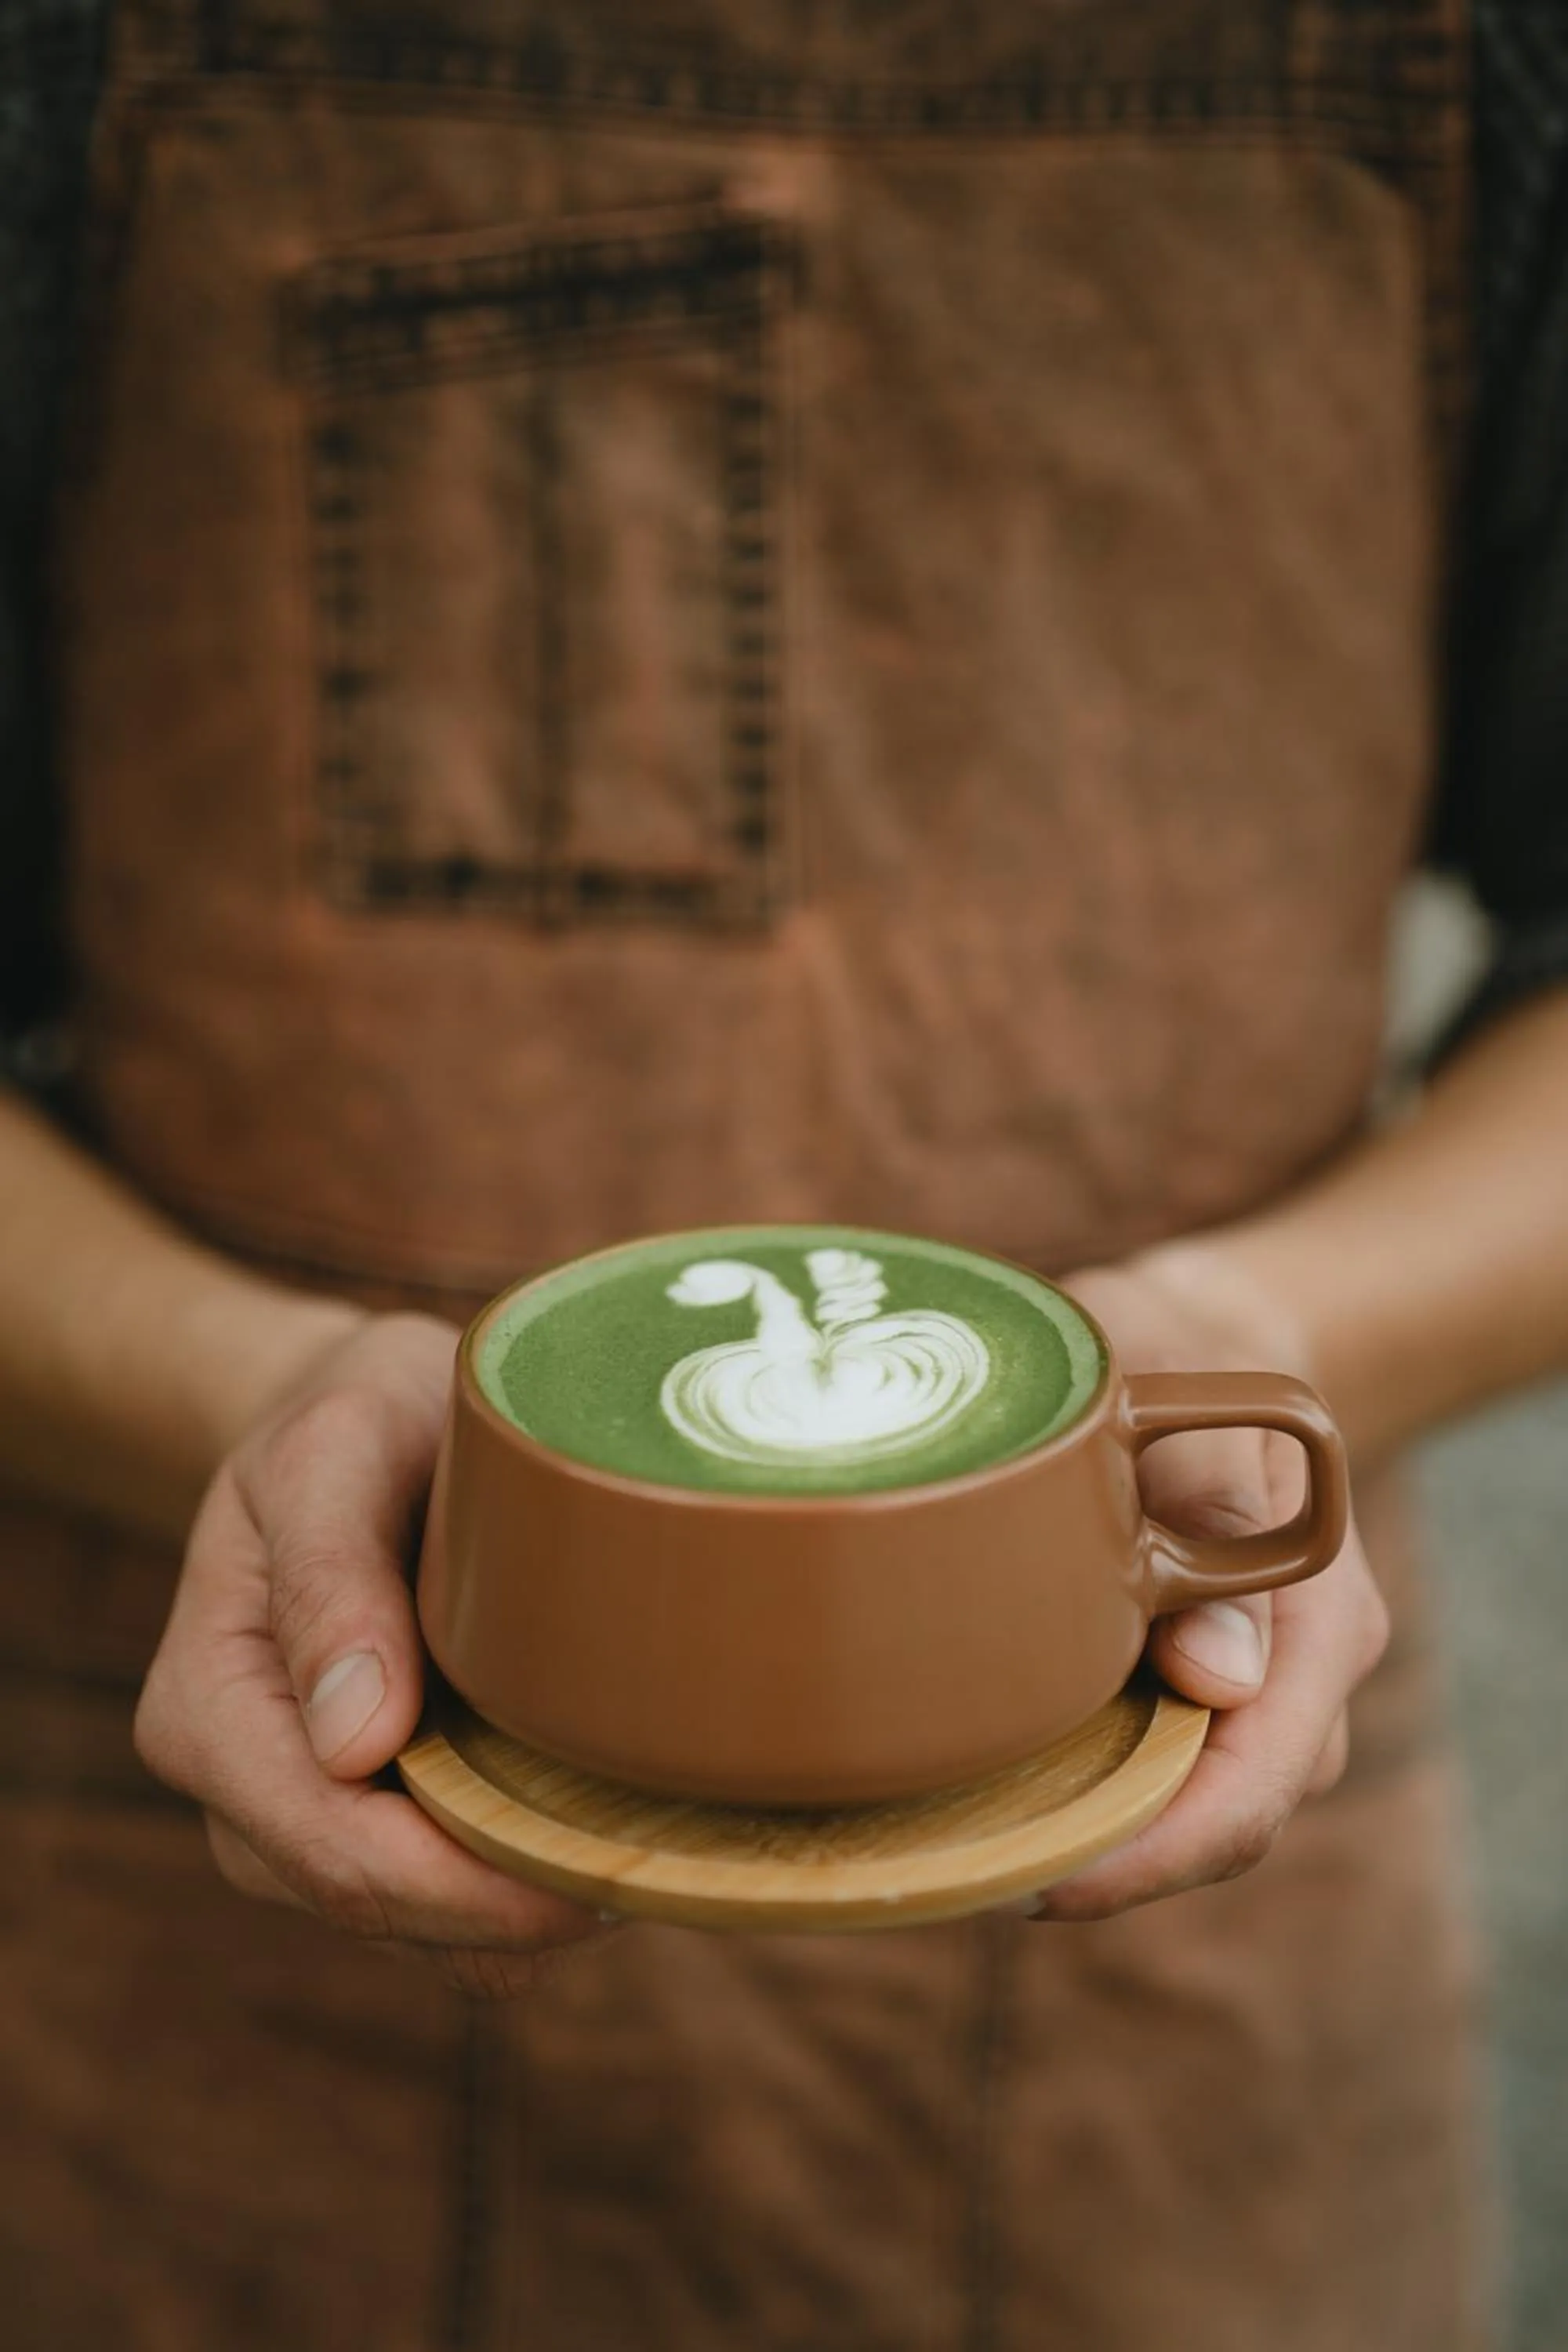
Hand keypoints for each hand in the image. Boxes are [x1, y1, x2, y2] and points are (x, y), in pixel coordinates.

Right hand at [135, 1311, 613, 1996]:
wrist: (356, 1423)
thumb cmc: (355, 1418)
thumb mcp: (336, 1448)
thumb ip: (332, 1573)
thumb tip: (353, 1742)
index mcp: (206, 1711)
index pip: (335, 1852)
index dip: (468, 1889)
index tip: (601, 1871)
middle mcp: (240, 1793)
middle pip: (381, 1908)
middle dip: (517, 1910)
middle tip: (668, 1863)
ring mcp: (300, 1821)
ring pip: (422, 1930)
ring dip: (532, 1906)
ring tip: (653, 1839)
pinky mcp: (369, 1821)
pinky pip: (448, 1905)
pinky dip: (528, 1885)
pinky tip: (611, 1823)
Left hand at [1026, 1243, 1388, 1920]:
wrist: (1188, 1342)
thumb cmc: (1178, 1354)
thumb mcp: (1194, 1394)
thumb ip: (1215, 1503)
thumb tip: (1220, 1677)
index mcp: (1324, 1619)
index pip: (1260, 1779)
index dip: (1160, 1851)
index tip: (1048, 1882)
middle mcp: (1301, 1674)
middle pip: (1225, 1820)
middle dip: (1114, 1865)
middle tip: (978, 1879)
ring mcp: (1253, 1686)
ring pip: (1187, 1806)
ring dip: (1094, 1837)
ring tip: (974, 1849)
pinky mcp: (1193, 1684)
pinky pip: (1155, 1768)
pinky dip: (1087, 1793)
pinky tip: (995, 1795)